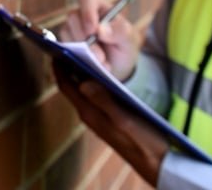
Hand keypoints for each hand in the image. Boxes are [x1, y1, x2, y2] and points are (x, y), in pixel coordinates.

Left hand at [53, 59, 167, 185]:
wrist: (157, 165)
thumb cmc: (143, 142)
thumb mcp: (124, 119)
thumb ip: (103, 101)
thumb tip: (82, 82)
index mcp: (89, 113)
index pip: (66, 86)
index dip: (58, 67)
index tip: (54, 48)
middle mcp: (90, 115)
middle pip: (71, 88)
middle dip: (67, 68)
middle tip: (67, 46)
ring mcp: (98, 118)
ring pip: (82, 92)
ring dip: (80, 74)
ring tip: (81, 54)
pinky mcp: (108, 120)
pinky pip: (93, 98)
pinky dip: (93, 84)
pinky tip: (101, 74)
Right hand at [59, 0, 138, 80]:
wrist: (117, 67)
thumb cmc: (124, 47)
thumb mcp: (129, 39)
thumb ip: (120, 31)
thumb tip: (101, 30)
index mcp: (99, 7)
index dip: (87, 12)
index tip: (93, 30)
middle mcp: (82, 15)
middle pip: (73, 17)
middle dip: (84, 37)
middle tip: (99, 56)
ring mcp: (73, 29)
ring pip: (66, 32)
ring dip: (82, 49)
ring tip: (101, 63)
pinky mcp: (67, 43)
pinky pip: (64, 46)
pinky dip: (77, 57)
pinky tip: (91, 65)